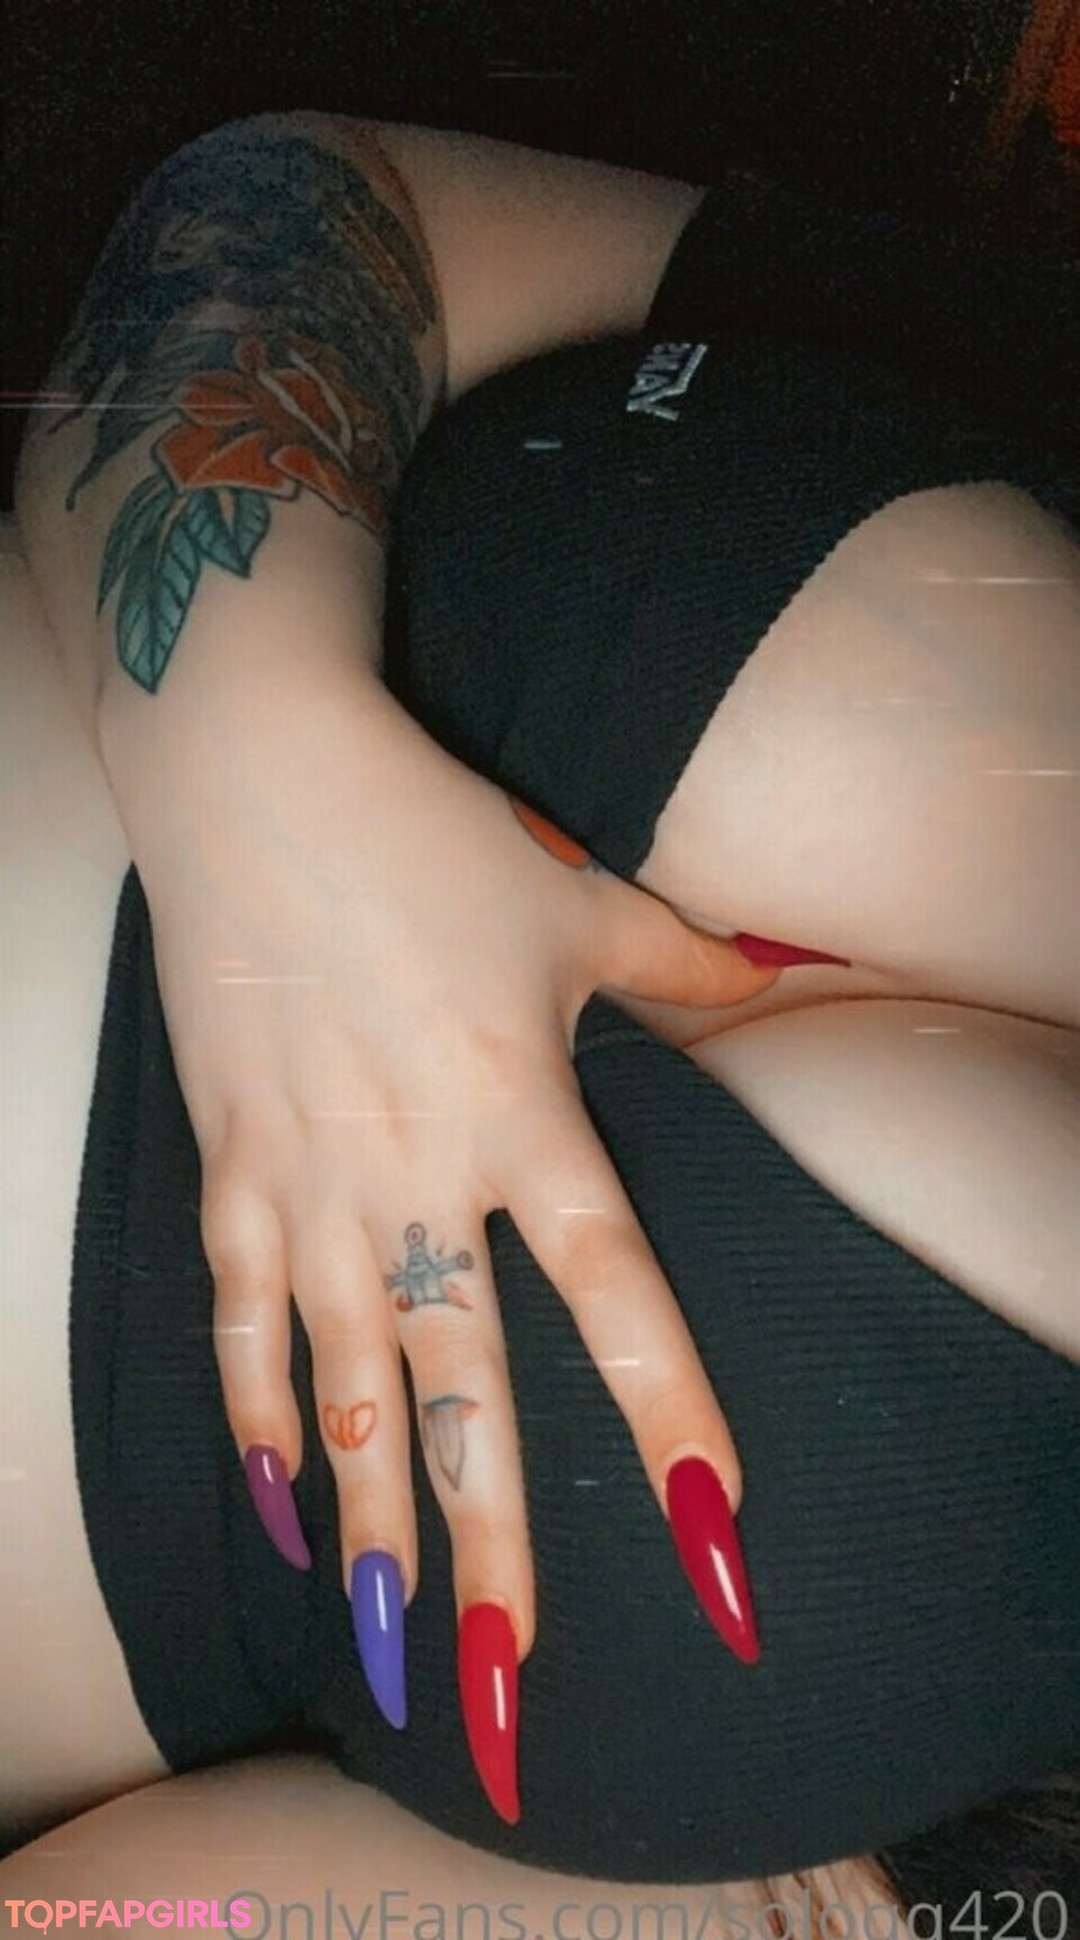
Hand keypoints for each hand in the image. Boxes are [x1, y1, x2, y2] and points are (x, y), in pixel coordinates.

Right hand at [138, 681, 778, 1819]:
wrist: (258, 780)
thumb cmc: (430, 840)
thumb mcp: (580, 903)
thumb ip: (692, 963)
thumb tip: (795, 973)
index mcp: (523, 1113)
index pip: (616, 1297)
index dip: (672, 1420)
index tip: (716, 1542)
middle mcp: (417, 1173)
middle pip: (464, 1393)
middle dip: (488, 1553)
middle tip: (507, 1690)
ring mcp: (309, 1181)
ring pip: (343, 1387)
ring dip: (367, 1528)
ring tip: (387, 1650)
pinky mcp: (230, 1167)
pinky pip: (237, 1319)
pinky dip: (257, 1415)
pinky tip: (283, 1503)